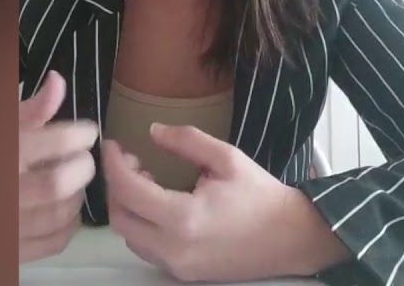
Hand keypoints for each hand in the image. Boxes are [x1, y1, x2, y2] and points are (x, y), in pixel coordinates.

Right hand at [18, 71, 97, 263]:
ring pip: (60, 214)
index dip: (80, 135)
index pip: (55, 144)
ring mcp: (6, 226)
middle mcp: (2, 193)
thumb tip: (59, 81)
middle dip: (81, 167)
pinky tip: (64, 209)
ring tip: (74, 181)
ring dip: (77, 196)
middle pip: (59, 184)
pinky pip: (54, 242)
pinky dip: (69, 225)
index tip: (87, 132)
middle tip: (81, 158)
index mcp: (1, 155)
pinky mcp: (11, 251)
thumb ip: (30, 109)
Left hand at [103, 124, 349, 281]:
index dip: (114, 163)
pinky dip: (142, 225)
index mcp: (184, 217)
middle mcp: (174, 248)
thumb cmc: (261, 196)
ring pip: (129, 237)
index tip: (112, 145)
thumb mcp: (227, 158)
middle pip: (119, 217)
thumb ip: (186, 141)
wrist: (291, 237)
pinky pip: (147, 249)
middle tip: (131, 161)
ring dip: (128, 207)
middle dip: (117, 186)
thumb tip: (152, 132)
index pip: (128, 189)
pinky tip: (159, 205)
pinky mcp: (184, 273)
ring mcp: (177, 265)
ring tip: (147, 181)